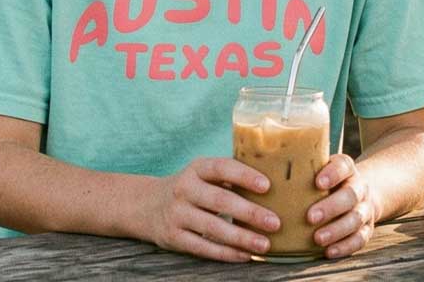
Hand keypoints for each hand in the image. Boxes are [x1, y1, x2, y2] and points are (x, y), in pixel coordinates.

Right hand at [143, 158, 280, 262]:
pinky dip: (227, 253)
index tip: (267, 186)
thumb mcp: (202, 175)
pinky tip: (245, 255)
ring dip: (242, 237)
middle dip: (250, 213)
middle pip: (220, 201)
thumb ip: (228, 178)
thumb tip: (273, 186)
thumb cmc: (190, 188)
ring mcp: (178, 213)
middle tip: (275, 222)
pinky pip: (204, 247)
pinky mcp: (174, 237)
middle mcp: (185, 188)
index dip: (244, 175)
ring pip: (214, 228)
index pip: (221, 167)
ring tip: (265, 244)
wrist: (148, 205)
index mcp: (196, 169)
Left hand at [307, 154, 376, 258]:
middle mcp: (359, 187)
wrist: (359, 192)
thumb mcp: (320, 167)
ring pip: (355, 219)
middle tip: (310, 217)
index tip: (317, 183)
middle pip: (350, 195)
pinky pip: (359, 239)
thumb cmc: (328, 179)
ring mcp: (365, 209)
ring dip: (336, 230)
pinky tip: (328, 251)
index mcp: (347, 168)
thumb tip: (270, 168)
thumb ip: (303, 167)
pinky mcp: (367, 229)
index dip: (332, 174)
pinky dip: (344, 246)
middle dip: (331, 207)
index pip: (343, 166)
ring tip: (317, 238)